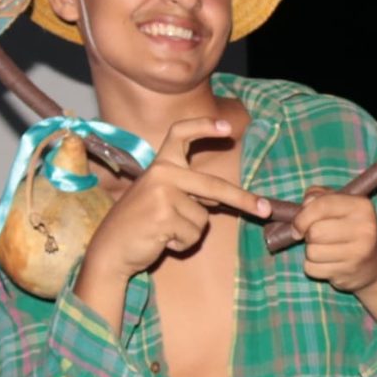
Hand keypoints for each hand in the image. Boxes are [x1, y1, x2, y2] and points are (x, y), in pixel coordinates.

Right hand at [82, 117, 268, 280]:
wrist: (110, 250)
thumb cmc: (139, 225)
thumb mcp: (162, 199)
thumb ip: (189, 192)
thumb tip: (228, 197)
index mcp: (160, 165)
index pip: (180, 133)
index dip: (204, 127)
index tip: (228, 129)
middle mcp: (161, 173)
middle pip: (214, 185)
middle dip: (243, 200)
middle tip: (266, 209)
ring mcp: (162, 193)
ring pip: (203, 218)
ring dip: (190, 232)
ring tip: (164, 231)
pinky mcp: (164, 216)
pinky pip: (193, 234)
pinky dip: (182, 243)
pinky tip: (160, 240)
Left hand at [289, 189, 376, 293]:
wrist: (372, 264)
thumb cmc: (349, 228)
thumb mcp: (339, 205)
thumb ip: (319, 196)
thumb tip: (305, 203)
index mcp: (362, 206)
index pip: (322, 205)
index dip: (302, 216)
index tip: (298, 225)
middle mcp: (364, 228)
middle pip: (315, 231)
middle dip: (308, 235)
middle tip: (316, 238)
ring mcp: (359, 252)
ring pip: (312, 252)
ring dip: (311, 252)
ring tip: (325, 250)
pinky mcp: (349, 272)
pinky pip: (312, 269)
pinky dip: (313, 267)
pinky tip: (328, 263)